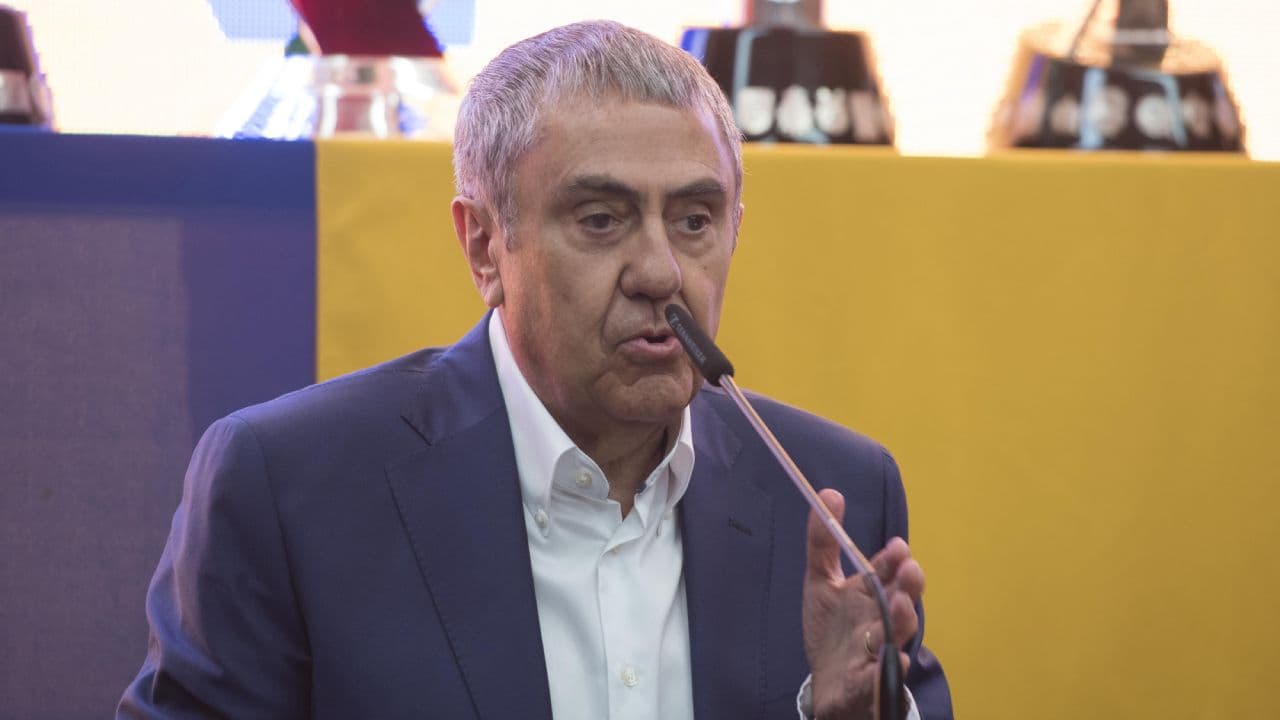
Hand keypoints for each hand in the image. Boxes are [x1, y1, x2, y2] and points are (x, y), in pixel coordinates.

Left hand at [802, 489, 923, 719]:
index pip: (889, 573)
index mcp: (873, 595)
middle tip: (910, 570)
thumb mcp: (821, 582)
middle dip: (907, 587)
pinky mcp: (870, 683)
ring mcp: (878, 652)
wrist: (829, 684)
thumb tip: (828, 493)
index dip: (894, 560)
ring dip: (901, 620)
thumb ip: (823, 542)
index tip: (896, 547)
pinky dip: (888, 668)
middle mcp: (881, 620)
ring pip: (896, 635)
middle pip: (900, 601)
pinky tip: (892, 658)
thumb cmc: (832, 631)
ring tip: (901, 605)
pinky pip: (883, 677)